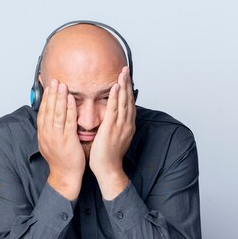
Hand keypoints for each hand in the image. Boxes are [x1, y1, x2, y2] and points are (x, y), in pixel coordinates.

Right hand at [37, 79, 84, 199]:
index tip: (47, 86)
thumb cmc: (61, 160)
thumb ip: (50, 129)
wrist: (64, 176)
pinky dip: (69, 109)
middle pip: (48, 109)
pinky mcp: (67, 140)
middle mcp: (47, 133)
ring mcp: (57, 136)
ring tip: (62, 84)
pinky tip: (71, 99)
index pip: (42, 111)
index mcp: (43, 133)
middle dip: (51, 93)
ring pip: (57, 113)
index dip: (45, 97)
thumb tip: (50, 117)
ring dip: (59, 97)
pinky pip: (68, 122)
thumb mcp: (50, 142)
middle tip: (54, 79)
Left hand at [89, 67, 135, 199]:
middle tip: (126, 69)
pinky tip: (115, 86)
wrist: (108, 169)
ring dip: (123, 85)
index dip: (128, 90)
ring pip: (123, 101)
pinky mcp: (111, 128)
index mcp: (127, 126)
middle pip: (128, 99)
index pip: (128, 104)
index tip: (126, 78)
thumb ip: (114, 126)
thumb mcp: (114, 138)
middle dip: (127, 83)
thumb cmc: (108, 156)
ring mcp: (120, 125)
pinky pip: (114, 109)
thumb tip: (111, 119)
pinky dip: (115, 97)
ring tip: (122, 72)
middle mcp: (126, 124)